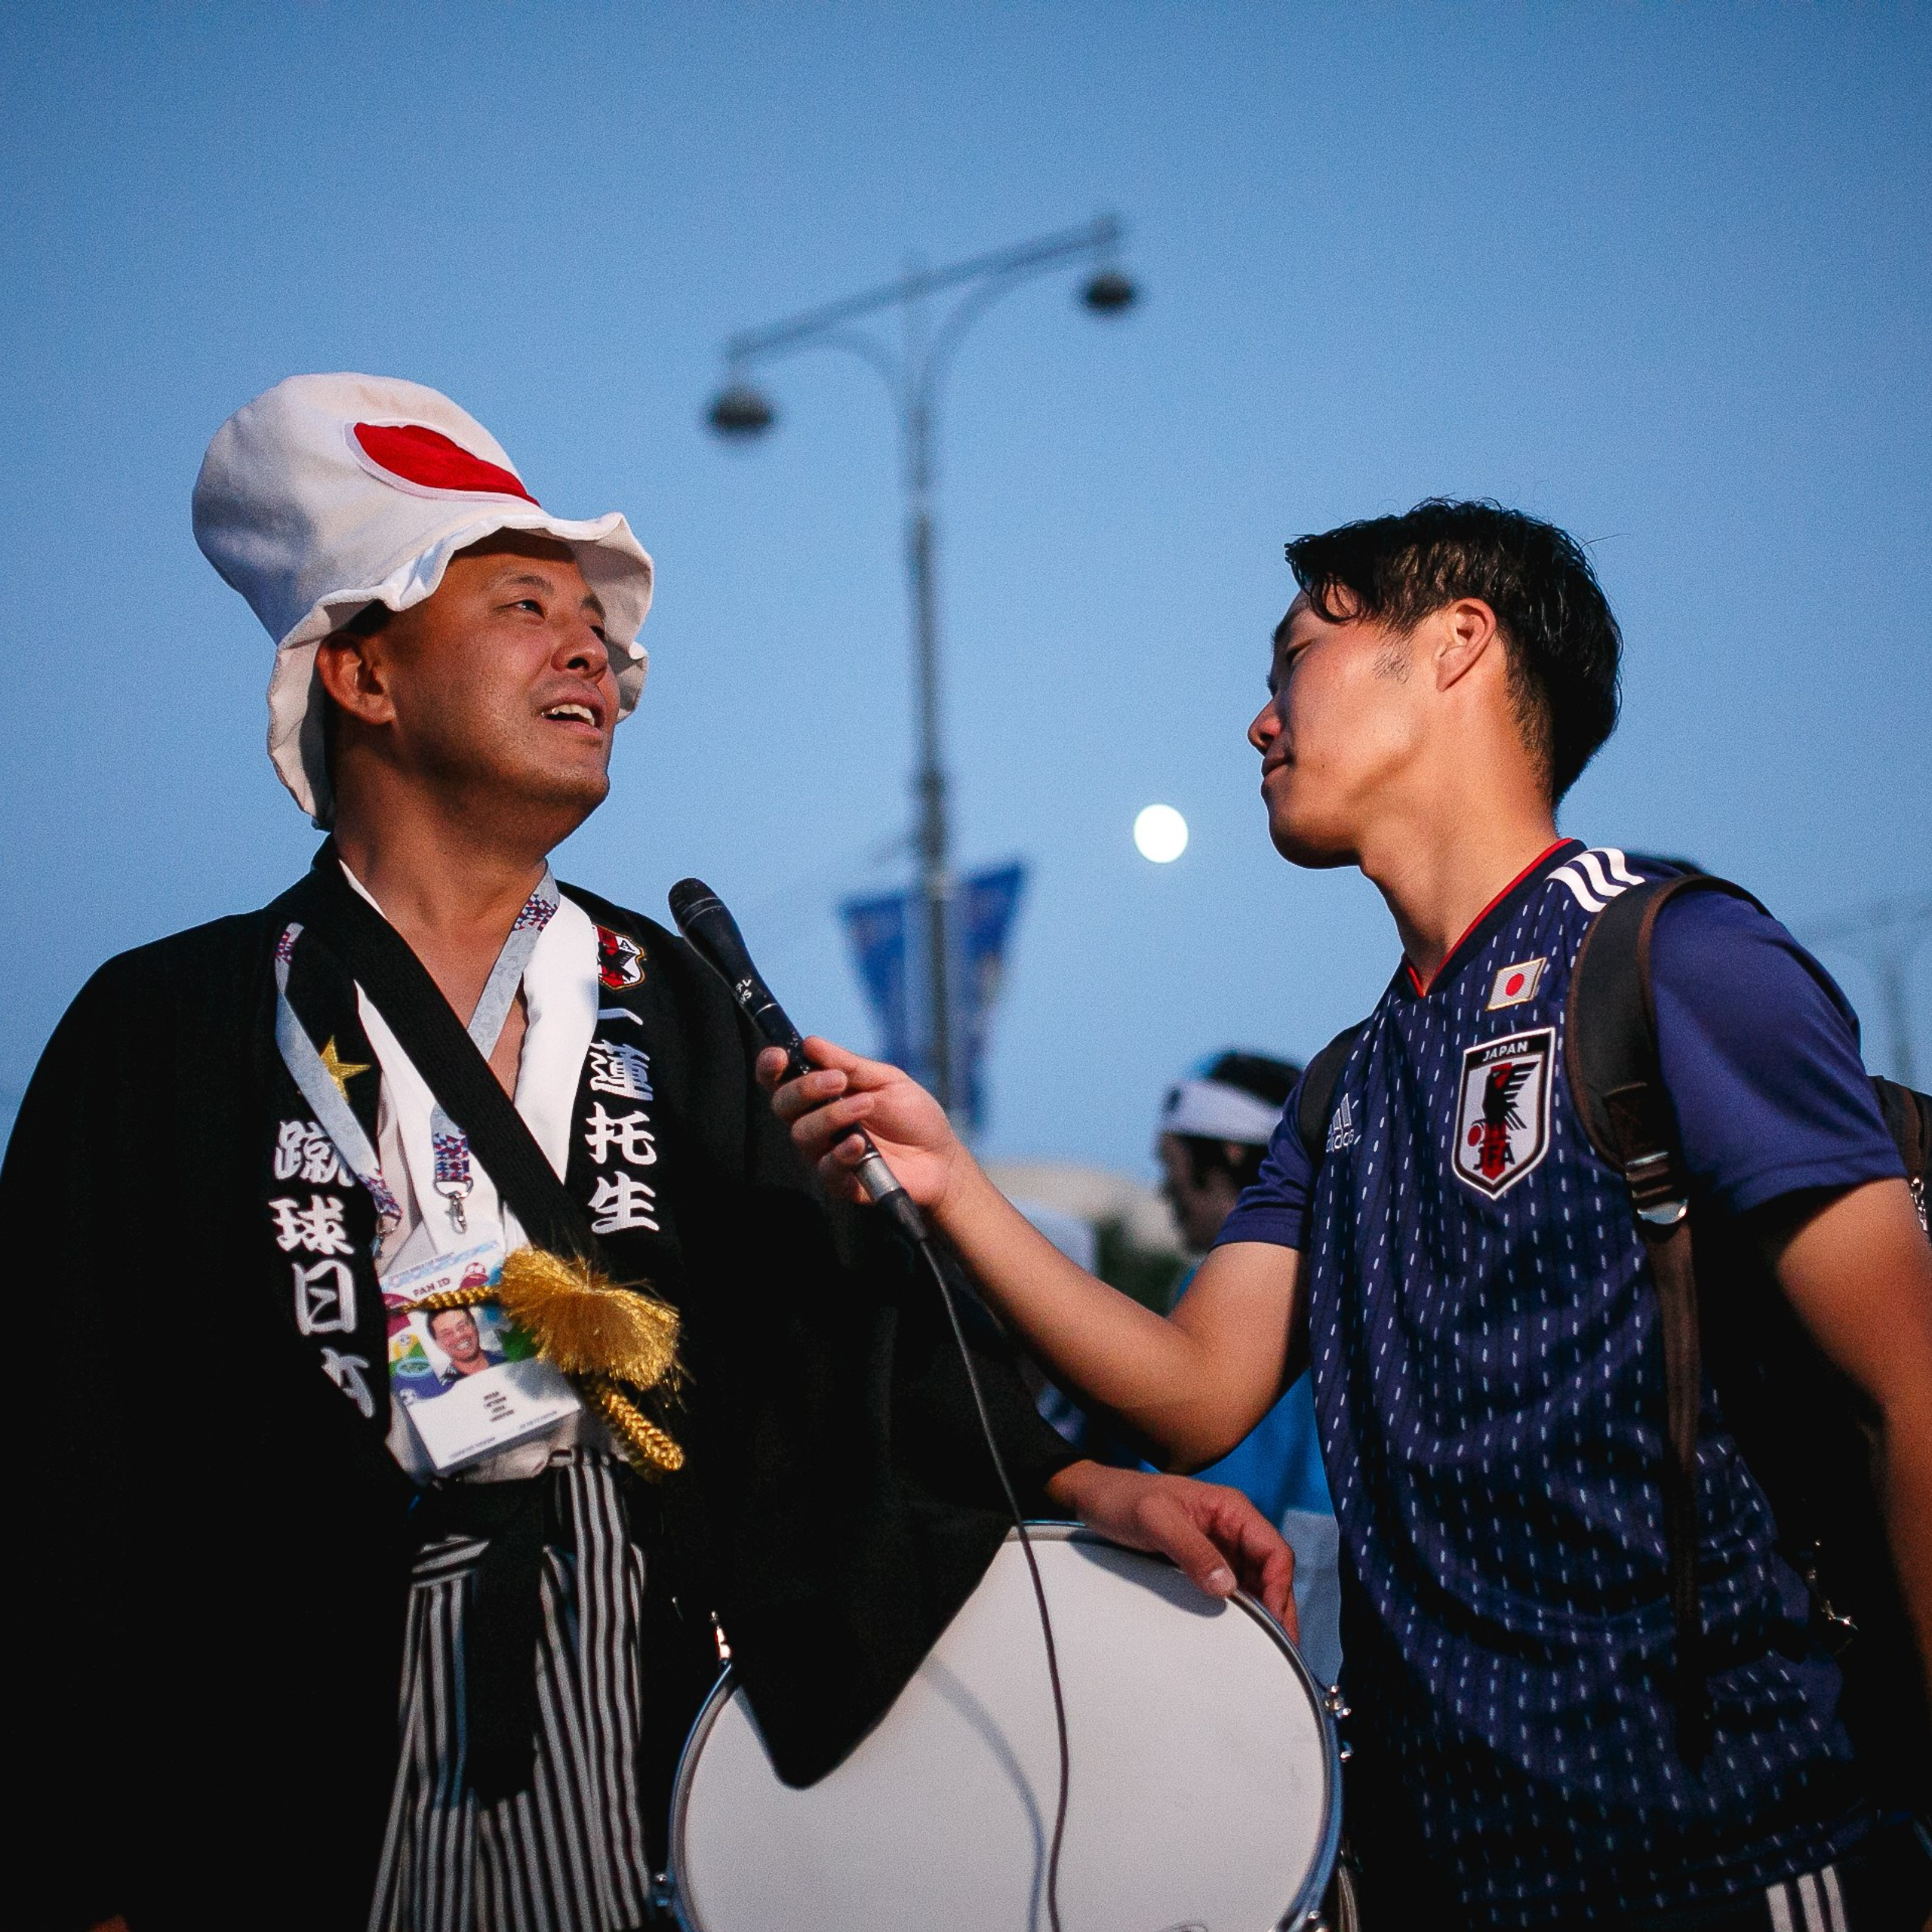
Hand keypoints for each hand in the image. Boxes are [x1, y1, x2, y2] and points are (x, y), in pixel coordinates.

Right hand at [759, 1036, 969, 1212]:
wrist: (941, 1157)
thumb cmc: (912, 1115)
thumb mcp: (886, 1080)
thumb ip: (848, 1064)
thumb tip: (810, 1042)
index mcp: (822, 1094)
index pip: (781, 1080)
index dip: (771, 1067)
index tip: (779, 1056)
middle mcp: (816, 1122)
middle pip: (783, 1105)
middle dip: (805, 1089)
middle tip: (838, 1081)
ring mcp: (825, 1152)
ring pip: (802, 1134)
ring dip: (832, 1116)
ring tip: (866, 1105)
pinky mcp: (840, 1181)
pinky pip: (826, 1168)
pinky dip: (841, 1152)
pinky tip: (861, 1144)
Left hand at [1043, 1459, 1297, 1635]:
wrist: (1095, 1498)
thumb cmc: (1123, 1500)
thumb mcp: (1155, 1520)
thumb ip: (1192, 1550)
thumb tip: (1228, 1587)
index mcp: (1231, 1509)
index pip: (1274, 1551)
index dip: (1280, 1590)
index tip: (1276, 1627)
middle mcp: (1232, 1526)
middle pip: (1271, 1571)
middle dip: (1279, 1609)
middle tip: (1283, 1653)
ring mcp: (1219, 1544)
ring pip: (1255, 1582)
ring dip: (1263, 1612)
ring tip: (1267, 1651)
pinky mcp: (1203, 1559)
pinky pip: (1232, 1586)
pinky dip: (1241, 1609)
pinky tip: (1240, 1634)